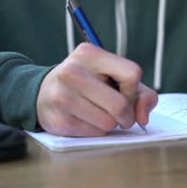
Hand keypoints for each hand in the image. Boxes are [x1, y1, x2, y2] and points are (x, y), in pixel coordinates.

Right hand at [36, 43, 157, 135]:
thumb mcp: (114, 77)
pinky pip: (94, 133)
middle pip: (121, 104)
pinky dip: (97, 131)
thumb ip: (141, 94)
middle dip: (127, 115)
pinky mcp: (57, 120)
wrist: (43, 93)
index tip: (125, 93)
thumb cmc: (89, 84)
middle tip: (121, 115)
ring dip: (111, 124)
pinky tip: (86, 120)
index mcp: (90, 54)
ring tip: (99, 113)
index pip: (132, 74)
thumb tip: (143, 117)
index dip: (134, 90)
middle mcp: (72, 72)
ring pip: (109, 123)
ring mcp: (62, 96)